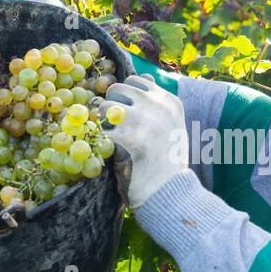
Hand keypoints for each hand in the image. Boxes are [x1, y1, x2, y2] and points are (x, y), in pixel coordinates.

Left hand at [104, 75, 188, 208]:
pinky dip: (99, 141)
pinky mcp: (131, 141)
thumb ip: (158, 103)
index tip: (123, 114)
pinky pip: (101, 129)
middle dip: (110, 106)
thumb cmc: (167, 162)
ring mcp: (146, 122)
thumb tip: (144, 78)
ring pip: (105, 106)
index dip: (124, 97)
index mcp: (170, 102)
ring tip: (110, 140)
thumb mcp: (171, 126)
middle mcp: (159, 107)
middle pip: (117, 89)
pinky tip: (108, 152)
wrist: (171, 194)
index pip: (135, 81)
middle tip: (112, 128)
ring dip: (102, 123)